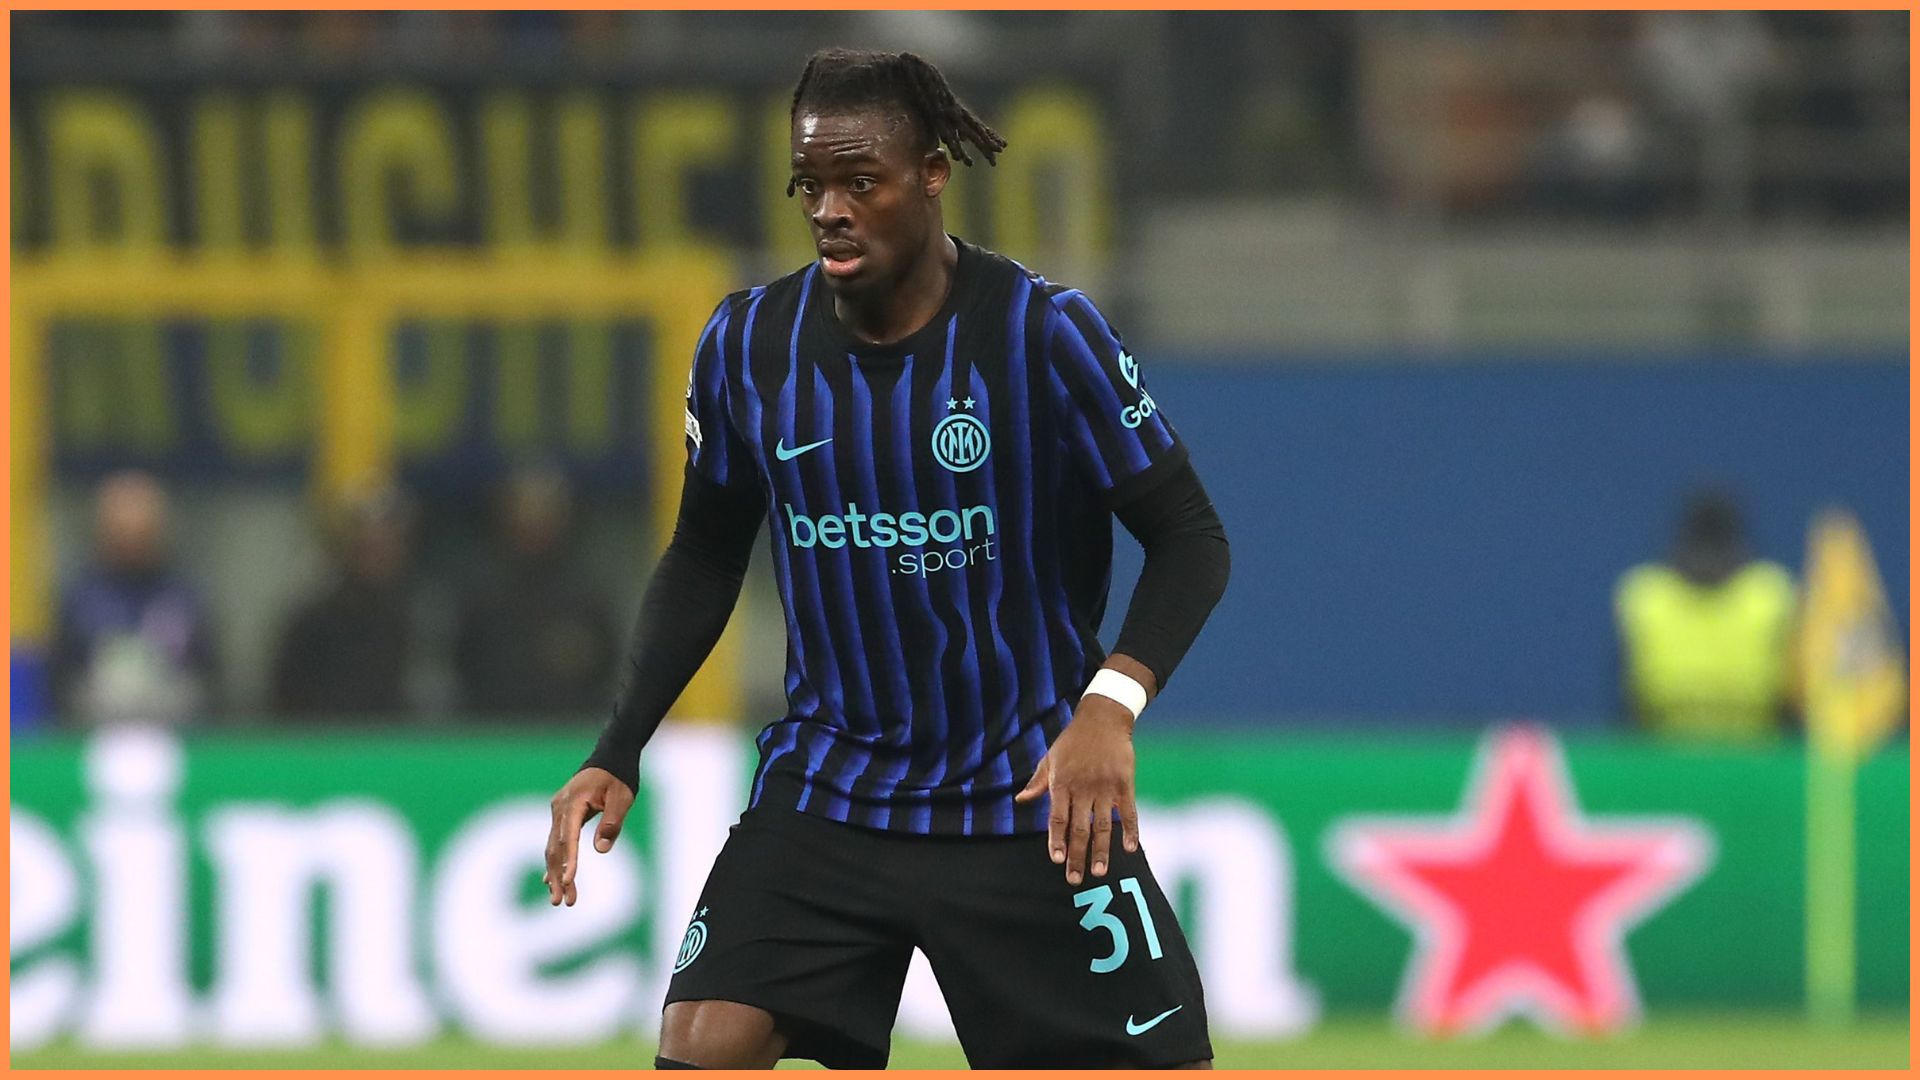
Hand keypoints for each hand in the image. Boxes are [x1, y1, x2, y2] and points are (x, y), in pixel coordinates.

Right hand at [543, 767, 634, 906]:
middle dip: (558, 876)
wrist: (610, 757)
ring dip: (555, 873)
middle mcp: (559, 808)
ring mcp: (557, 811)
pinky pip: (555, 841)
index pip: (569, 837)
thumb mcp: (623, 798)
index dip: (569, 861)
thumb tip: (600, 850)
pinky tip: (551, 880)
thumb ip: (612, 822)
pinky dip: (554, 861)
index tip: (568, 881)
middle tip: (561, 902)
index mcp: (574, 802)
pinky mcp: (560, 815)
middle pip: (555, 847)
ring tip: (560, 899)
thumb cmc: (619, 777)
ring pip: (552, 847)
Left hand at [1015, 696, 1138, 885]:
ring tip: (1099, 872)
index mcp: (1062, 783)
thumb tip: (1021, 801)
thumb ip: (1038, 782)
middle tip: (1075, 879)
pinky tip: (1129, 849)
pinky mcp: (1124, 784)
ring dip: (1101, 851)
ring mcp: (1105, 787)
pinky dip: (1130, 831)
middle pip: (1080, 828)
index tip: (1057, 860)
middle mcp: (1083, 788)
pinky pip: (1129, 812)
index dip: (1057, 840)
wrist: (1103, 719)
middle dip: (1077, 856)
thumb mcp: (1050, 758)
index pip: (1058, 818)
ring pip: (1103, 826)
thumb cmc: (1072, 741)